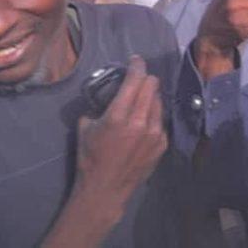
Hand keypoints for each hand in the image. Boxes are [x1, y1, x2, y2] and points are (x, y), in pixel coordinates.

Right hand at [74, 56, 167, 212]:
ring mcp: (155, 133)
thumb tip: (105, 96)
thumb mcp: (85, 129)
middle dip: (145, 79)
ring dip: (150, 97)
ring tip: (141, 102)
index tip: (136, 60)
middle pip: (152, 86)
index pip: (135, 80)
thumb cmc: (90, 158)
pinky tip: (144, 123)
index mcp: (118, 116)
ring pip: (159, 101)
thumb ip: (97, 108)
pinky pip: (161, 120)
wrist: (106, 188)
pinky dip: (153, 116)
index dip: (137, 66)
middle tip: (138, 80)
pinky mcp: (162, 143)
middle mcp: (140, 121)